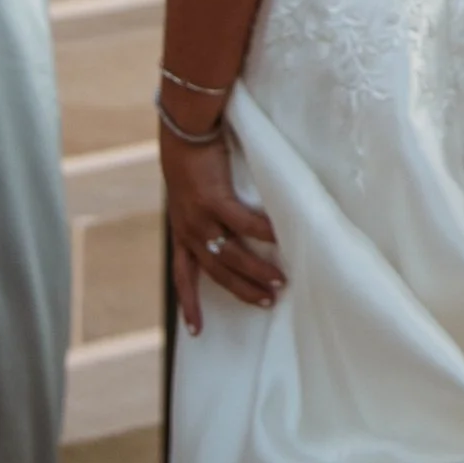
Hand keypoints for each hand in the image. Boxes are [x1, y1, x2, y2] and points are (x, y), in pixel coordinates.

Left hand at [161, 117, 282, 329]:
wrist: (183, 131)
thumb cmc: (191, 159)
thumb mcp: (190, 194)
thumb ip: (206, 214)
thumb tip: (227, 227)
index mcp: (181, 233)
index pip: (183, 277)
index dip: (189, 304)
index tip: (196, 331)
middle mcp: (188, 231)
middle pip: (216, 273)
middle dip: (242, 290)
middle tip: (266, 302)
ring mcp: (200, 217)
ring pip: (231, 255)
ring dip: (257, 271)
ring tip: (280, 282)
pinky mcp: (214, 199)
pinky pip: (244, 223)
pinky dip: (264, 234)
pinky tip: (282, 240)